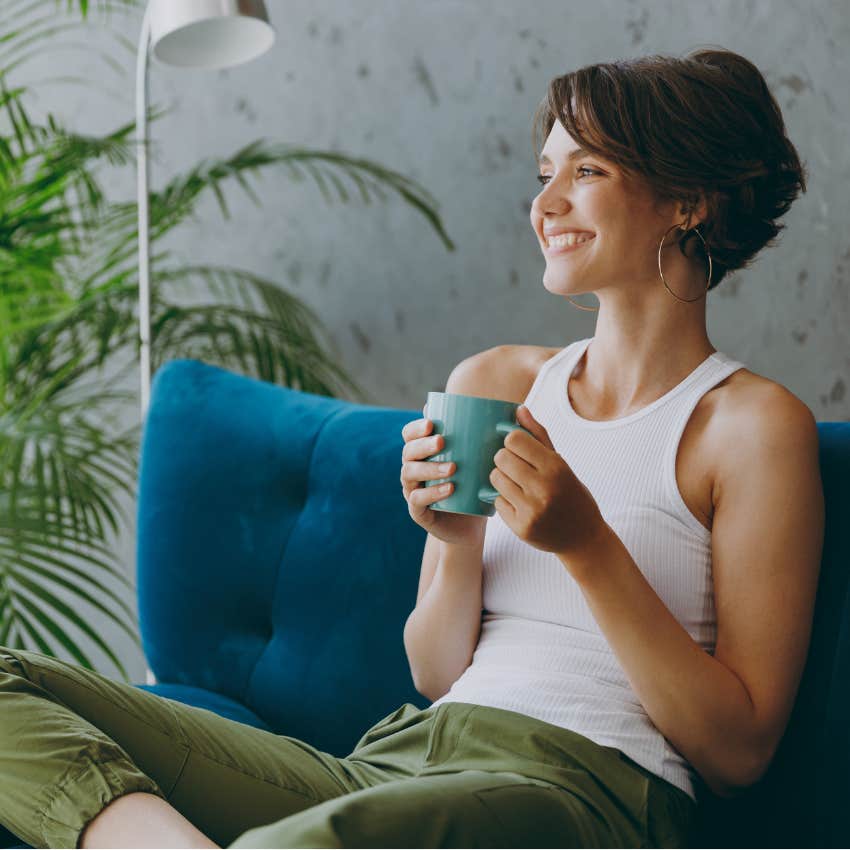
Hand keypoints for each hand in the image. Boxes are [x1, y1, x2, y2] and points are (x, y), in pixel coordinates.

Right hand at [400, 412, 486, 547]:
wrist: (470, 524)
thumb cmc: (475, 485)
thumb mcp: (479, 461)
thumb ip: (485, 438)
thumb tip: (510, 408)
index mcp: (423, 452)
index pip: (409, 434)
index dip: (416, 427)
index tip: (433, 423)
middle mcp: (413, 468)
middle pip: (408, 451)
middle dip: (423, 444)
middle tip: (442, 441)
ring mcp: (413, 490)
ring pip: (409, 473)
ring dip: (429, 468)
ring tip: (452, 468)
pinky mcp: (418, 511)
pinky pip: (417, 499)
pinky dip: (432, 493)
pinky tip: (449, 488)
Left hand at [489, 405, 609, 561]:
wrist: (583, 537)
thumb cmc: (571, 493)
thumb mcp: (561, 463)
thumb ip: (538, 435)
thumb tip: (518, 409)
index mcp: (556, 467)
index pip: (514, 439)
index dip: (512, 441)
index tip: (519, 449)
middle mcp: (544, 488)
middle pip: (501, 458)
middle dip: (504, 459)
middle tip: (516, 467)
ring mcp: (532, 510)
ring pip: (495, 479)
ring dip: (502, 479)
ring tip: (518, 485)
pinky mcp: (521, 528)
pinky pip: (497, 502)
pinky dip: (505, 500)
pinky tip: (520, 504)